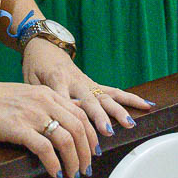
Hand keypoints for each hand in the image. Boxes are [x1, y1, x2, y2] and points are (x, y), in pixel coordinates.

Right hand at [0, 78, 98, 177]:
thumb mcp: (26, 95)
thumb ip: (46, 105)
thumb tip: (65, 119)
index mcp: (47, 93)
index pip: (81, 114)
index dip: (92, 135)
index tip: (94, 150)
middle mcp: (44, 101)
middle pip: (79, 128)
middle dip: (87, 152)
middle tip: (86, 168)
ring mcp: (32, 114)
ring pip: (67, 140)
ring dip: (74, 161)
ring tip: (73, 174)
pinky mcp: (19, 129)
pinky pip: (45, 149)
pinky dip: (55, 164)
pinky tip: (56, 173)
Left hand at [21, 39, 153, 142]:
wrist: (45, 45)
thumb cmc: (35, 66)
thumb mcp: (30, 80)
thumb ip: (41, 98)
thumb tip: (51, 120)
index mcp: (56, 79)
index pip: (64, 99)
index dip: (70, 114)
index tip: (75, 131)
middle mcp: (76, 81)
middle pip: (89, 100)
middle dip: (99, 117)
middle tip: (107, 132)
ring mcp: (88, 82)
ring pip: (106, 96)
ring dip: (118, 111)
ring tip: (130, 124)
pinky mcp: (95, 84)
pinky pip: (115, 91)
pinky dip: (131, 98)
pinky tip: (147, 105)